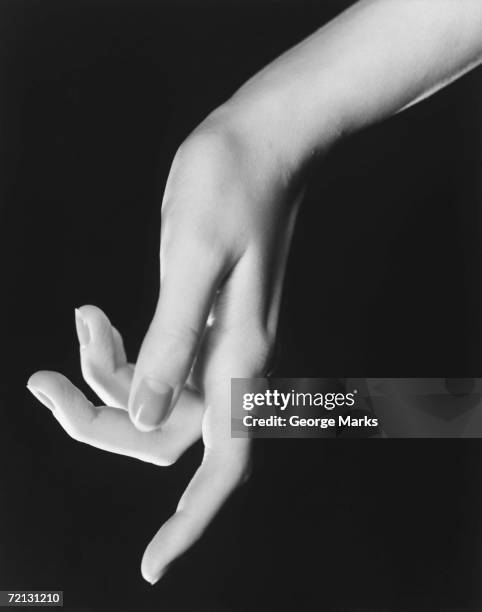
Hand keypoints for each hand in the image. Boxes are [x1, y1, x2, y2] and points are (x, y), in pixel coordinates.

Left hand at [28, 111, 302, 582]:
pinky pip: (155, 360)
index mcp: (240, 356)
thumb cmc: (232, 188)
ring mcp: (217, 341)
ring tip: (82, 325)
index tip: (152, 566)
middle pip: (164, 433)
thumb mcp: (193, 260)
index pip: (222, 464)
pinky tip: (95, 318)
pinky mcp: (200, 318)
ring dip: (104, 378)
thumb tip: (145, 418)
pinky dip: (118, 351)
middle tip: (44, 383)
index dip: (189, 521)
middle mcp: (232, 360)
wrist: (262, 144)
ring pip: (153, 398)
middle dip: (100, 421)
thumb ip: (171, 343)